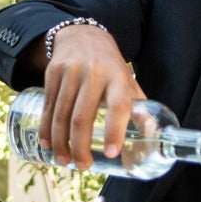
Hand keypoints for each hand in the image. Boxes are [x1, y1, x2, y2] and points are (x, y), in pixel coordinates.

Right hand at [39, 25, 143, 169]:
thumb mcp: (128, 82)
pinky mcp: (52, 72)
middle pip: (82, 117)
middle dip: (80, 146)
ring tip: (64, 161)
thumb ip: (140, 109)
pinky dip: (46, 129)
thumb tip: (154, 138)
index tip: (110, 153)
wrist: (83, 35)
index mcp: (117, 77)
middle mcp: (93, 73)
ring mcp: (70, 71)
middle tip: (83, 166)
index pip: (118, 105)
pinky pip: (48, 106)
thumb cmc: (110, 67)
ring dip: (60, 142)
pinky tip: (47, 144)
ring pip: (61, 114)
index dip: (115, 130)